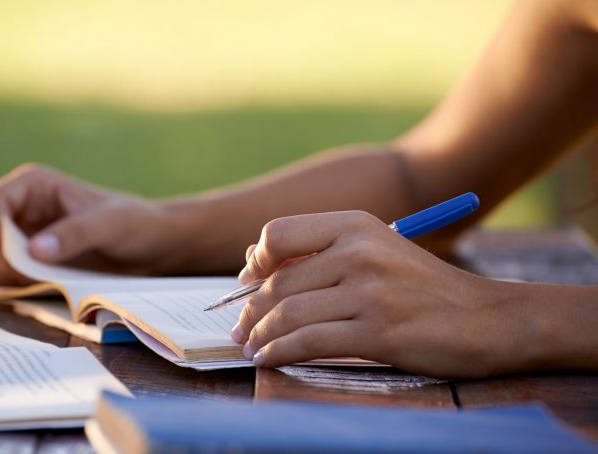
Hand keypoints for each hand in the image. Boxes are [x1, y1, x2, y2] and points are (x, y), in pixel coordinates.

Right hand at [0, 164, 182, 284]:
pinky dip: (3, 288)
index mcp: (33, 186)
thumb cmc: (134, 224)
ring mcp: (18, 237)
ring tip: (30, 286)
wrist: (150, 247)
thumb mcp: (110, 225)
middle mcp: (18, 209)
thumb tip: (35, 251)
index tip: (13, 258)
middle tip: (26, 280)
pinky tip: (29, 293)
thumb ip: (75, 235)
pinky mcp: (24, 263)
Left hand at [231, 210, 529, 378]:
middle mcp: (359, 251)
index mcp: (355, 225)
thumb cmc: (422, 287)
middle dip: (251, 310)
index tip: (247, 283)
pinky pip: (309, 343)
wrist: (487, 318)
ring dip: (260, 335)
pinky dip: (280, 353)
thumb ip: (320, 252)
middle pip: (279, 282)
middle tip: (241, 328)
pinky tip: (268, 359)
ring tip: (250, 346)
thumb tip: (252, 263)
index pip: (279, 234)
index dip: (256, 261)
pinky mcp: (378, 331)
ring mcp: (370, 292)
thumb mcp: (375, 250)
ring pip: (289, 314)